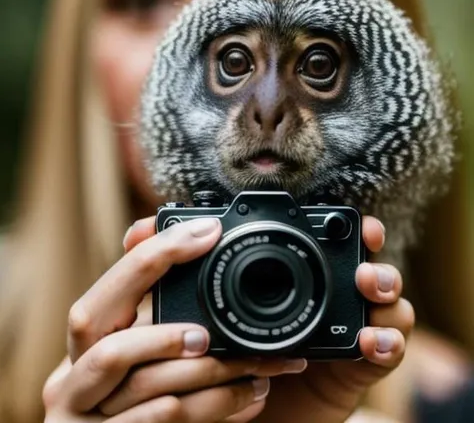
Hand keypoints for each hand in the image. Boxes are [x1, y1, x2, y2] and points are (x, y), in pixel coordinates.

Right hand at [43, 217, 306, 421]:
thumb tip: (144, 226)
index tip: (208, 232)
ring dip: (211, 377)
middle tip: (211, 334)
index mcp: (83, 339)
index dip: (158, 256)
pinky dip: (211, 409)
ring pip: (148, 391)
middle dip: (167, 337)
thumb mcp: (133, 330)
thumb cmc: (127, 384)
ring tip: (259, 368)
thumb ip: (138, 287)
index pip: (112, 288)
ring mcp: (85, 419)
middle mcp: (70, 380)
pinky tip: (249, 398)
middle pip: (113, 350)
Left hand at [120, 214, 413, 422]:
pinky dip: (387, 341)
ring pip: (383, 300)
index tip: (346, 214)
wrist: (236, 421)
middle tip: (371, 236)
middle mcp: (322, 296)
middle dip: (370, 246)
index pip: (319, 239)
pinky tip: (372, 339)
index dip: (337, 223)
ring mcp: (343, 329)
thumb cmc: (216, 361)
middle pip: (361, 261)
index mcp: (288, 275)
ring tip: (371, 283)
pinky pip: (385, 350)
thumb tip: (136, 230)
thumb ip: (167, 272)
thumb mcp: (188, 312)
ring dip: (385, 285)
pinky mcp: (356, 367)